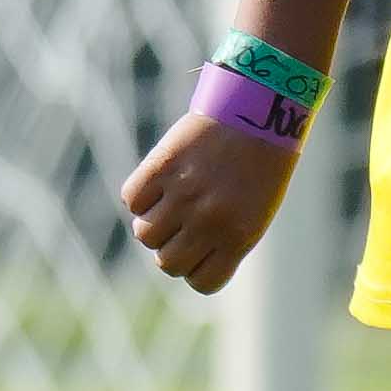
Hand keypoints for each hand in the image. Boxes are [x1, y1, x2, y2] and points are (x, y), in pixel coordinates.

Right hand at [120, 104, 300, 293]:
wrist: (258, 108)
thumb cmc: (259, 164)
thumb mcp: (253, 212)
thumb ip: (221, 240)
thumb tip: (175, 255)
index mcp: (238, 237)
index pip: (201, 282)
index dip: (197, 270)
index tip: (201, 252)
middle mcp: (209, 220)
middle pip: (167, 262)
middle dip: (172, 247)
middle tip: (184, 224)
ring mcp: (184, 193)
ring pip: (145, 234)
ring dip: (153, 221)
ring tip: (170, 200)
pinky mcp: (162, 166)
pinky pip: (132, 199)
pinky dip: (140, 194)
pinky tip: (159, 181)